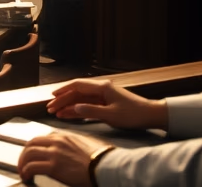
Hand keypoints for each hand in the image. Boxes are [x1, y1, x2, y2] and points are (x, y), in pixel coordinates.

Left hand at [18, 130, 108, 186]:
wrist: (106, 167)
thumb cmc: (101, 159)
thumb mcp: (85, 144)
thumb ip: (73, 144)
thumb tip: (70, 150)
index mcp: (64, 137)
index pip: (42, 138)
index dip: (34, 148)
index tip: (32, 155)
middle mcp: (57, 142)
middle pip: (31, 144)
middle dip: (24, 154)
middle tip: (23, 164)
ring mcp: (54, 153)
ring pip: (28, 154)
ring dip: (22, 164)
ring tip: (23, 172)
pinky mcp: (53, 167)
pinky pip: (32, 167)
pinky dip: (26, 172)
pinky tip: (27, 177)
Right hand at [46, 78, 167, 129]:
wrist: (151, 115)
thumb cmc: (133, 114)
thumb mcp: (111, 115)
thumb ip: (91, 111)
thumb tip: (73, 107)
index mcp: (102, 88)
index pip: (77, 86)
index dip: (63, 90)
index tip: (52, 96)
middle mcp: (101, 89)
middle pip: (77, 93)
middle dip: (63, 100)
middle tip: (50, 108)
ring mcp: (104, 97)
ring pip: (81, 99)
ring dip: (69, 106)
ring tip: (56, 113)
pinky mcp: (106, 104)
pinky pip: (88, 106)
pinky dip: (78, 110)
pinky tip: (69, 115)